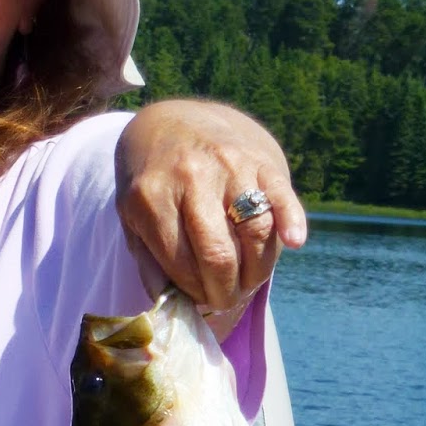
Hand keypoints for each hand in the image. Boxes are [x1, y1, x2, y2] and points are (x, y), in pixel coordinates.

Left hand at [115, 101, 306, 322]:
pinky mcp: (258, 158)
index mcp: (152, 198)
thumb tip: (167, 302)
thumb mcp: (131, 217)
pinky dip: (292, 220)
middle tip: (227, 300)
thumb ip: (147, 259)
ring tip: (249, 283)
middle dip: (227, 290)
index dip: (197, 293)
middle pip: (220, 254)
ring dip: (257, 269)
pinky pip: (281, 194)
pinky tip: (294, 243)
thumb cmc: (151, 182)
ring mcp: (228, 165)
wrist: (171, 123)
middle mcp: (191, 179)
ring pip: (254, 229)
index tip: (202, 301)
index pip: (183, 265)